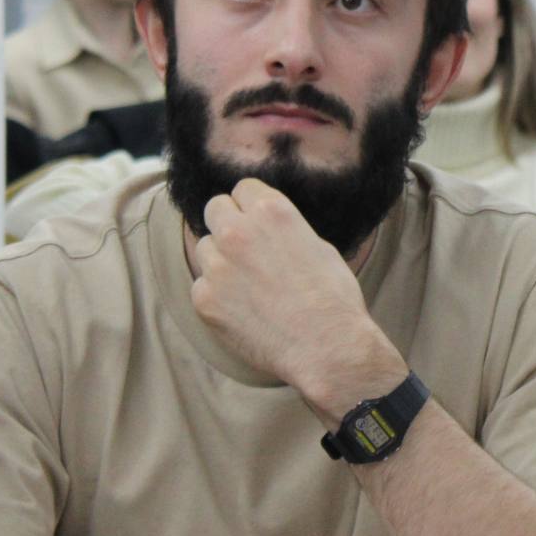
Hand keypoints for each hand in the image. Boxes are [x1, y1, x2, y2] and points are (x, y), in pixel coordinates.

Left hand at [190, 177, 402, 419]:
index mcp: (271, 211)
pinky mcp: (205, 299)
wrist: (326, 347)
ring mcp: (217, 266)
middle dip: (228, 223)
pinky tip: (244, 311)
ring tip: (250, 286)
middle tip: (246, 248)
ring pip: (205, 248)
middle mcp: (237, 231)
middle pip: (215, 208)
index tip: (257, 222)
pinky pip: (202, 287)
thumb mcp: (318, 246)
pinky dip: (217, 296)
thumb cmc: (333, 299)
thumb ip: (282, 230)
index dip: (251, 205)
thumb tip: (267, 230)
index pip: (242, 188)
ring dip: (221, 260)